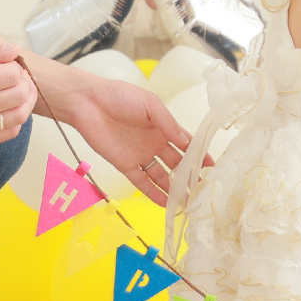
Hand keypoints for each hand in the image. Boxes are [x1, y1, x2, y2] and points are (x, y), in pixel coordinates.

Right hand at [0, 39, 36, 147]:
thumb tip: (15, 50)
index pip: (13, 75)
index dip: (16, 66)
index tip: (7, 64)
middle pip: (19, 95)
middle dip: (24, 81)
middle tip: (15, 76)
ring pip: (19, 116)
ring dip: (25, 101)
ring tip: (17, 90)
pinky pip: (9, 132)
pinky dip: (15, 119)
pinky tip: (7, 107)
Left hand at [50, 72, 194, 204]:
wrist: (88, 103)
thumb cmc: (120, 96)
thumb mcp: (150, 104)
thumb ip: (168, 123)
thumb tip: (186, 142)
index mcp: (163, 126)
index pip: (186, 144)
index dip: (199, 155)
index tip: (212, 168)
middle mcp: (154, 142)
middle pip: (176, 163)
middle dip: (189, 176)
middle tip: (202, 191)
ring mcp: (140, 155)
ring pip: (161, 176)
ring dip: (173, 188)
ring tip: (187, 202)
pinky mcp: (125, 165)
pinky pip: (141, 182)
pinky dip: (153, 193)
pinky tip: (165, 203)